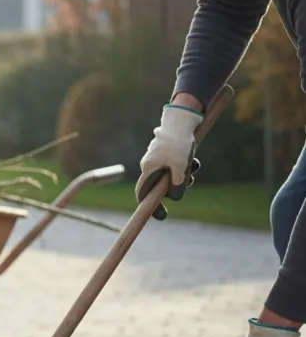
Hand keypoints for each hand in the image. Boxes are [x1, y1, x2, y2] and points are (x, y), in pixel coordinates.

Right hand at [136, 104, 201, 220]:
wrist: (182, 119)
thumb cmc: (179, 144)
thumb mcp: (181, 169)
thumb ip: (178, 187)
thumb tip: (175, 198)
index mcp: (148, 170)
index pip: (143, 195)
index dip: (151, 208)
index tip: (161, 216)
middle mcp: (150, 165)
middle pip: (160, 186)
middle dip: (176, 187)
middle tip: (190, 182)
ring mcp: (158, 159)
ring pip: (170, 175)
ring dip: (184, 175)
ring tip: (194, 165)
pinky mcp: (167, 152)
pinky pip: (174, 166)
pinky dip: (184, 166)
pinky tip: (193, 159)